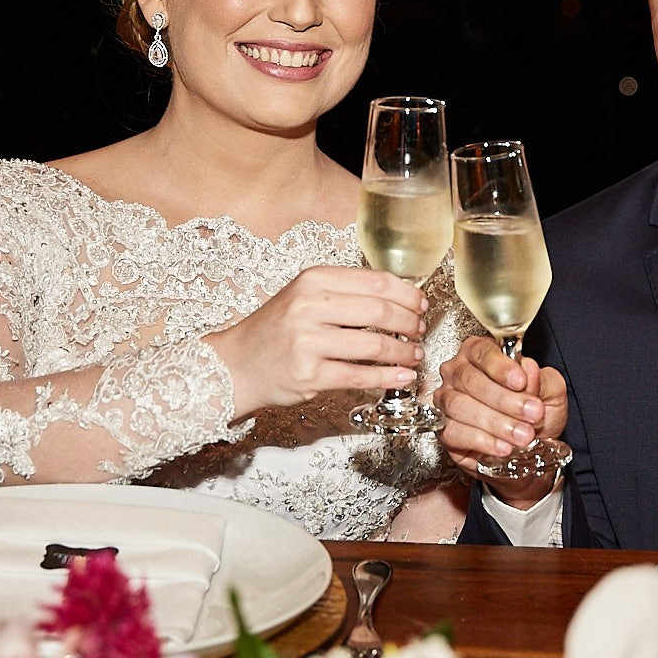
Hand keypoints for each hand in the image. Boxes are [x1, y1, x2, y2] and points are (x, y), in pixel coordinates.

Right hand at [209, 266, 426, 414]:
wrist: (237, 364)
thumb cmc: (276, 330)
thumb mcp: (304, 297)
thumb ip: (344, 293)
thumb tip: (398, 298)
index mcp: (313, 280)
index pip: (375, 281)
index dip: (407, 294)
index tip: (420, 304)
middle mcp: (309, 307)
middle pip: (379, 310)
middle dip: (409, 322)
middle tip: (419, 330)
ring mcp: (308, 342)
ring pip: (374, 344)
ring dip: (403, 351)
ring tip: (414, 354)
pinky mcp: (310, 374)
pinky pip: (361, 375)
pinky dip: (388, 377)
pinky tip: (402, 376)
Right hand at [435, 335, 567, 506]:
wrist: (530, 446)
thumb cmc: (534, 412)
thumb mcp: (550, 391)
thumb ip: (542, 379)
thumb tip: (528, 369)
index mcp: (480, 354)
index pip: (482, 352)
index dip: (500, 367)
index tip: (520, 381)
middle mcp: (458, 373)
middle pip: (470, 379)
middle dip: (504, 399)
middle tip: (531, 413)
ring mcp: (447, 401)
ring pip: (460, 406)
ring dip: (495, 422)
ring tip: (522, 435)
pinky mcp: (445, 431)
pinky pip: (454, 432)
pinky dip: (481, 441)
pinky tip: (503, 446)